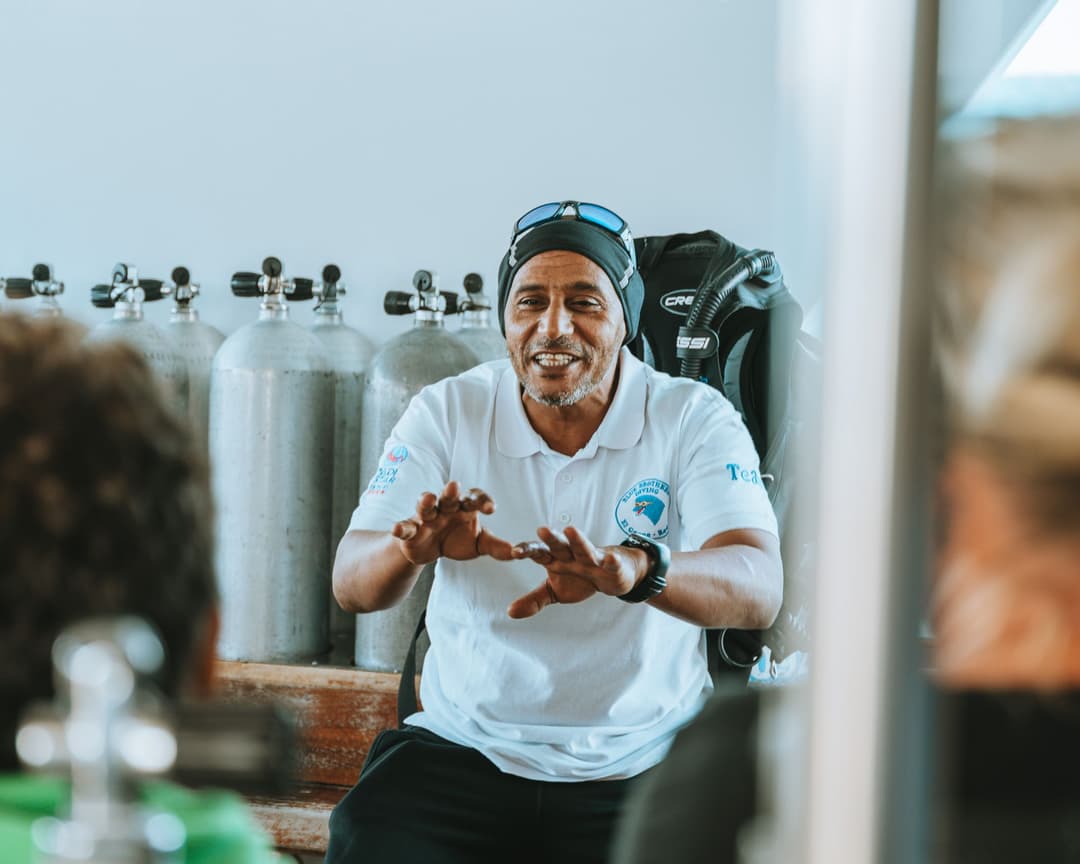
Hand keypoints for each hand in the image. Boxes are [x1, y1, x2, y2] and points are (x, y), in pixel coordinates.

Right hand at [391, 481, 513, 565]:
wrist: (428, 550)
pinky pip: (405, 527)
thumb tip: (518, 552)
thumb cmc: (457, 540)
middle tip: (455, 486)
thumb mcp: (478, 545)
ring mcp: (426, 518)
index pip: (475, 499)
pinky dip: (401, 527)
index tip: (491, 509)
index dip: (482, 501)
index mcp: (465, 508)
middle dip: (451, 492)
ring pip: (425, 507)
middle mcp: (446, 508)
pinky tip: (397, 529)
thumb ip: (496, 547)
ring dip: (425, 502)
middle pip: (449, 497)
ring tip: (427, 498)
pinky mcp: (410, 530)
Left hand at [507, 525, 647, 618]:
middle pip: (560, 545)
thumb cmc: (578, 580)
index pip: (539, 552)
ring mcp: (591, 558)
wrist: (609, 576)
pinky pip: (609, 562)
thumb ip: (533, 600)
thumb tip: (510, 612)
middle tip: (541, 530)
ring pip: (583, 548)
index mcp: (555, 559)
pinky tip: (610, 559)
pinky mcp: (610, 564)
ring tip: (570, 530)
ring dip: (577, 540)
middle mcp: (571, 555)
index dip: (527, 550)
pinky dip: (610, 561)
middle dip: (551, 538)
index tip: (514, 552)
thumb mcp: (553, 592)